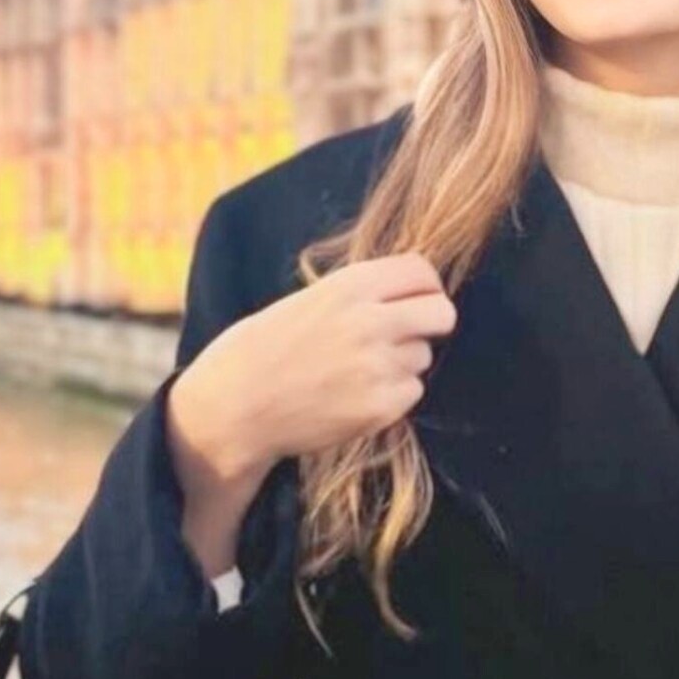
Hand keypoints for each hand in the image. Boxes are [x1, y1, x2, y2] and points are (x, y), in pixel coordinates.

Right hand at [173, 250, 458, 476]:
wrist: (236, 404)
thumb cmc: (268, 348)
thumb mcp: (311, 299)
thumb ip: (363, 293)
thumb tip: (419, 292)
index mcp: (350, 286)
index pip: (423, 271)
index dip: (425, 287)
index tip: (415, 300)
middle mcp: (369, 321)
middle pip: (442, 313)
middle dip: (432, 323)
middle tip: (408, 335)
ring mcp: (377, 366)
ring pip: (423, 356)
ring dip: (403, 363)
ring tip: (358, 370)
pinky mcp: (380, 406)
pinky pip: (412, 392)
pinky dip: (393, 396)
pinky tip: (355, 395)